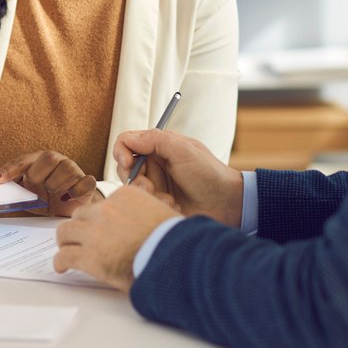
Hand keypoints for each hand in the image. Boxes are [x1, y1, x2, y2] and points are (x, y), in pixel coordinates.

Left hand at [0, 150, 97, 216]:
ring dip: (56, 184)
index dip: (10, 169)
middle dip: (38, 174)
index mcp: (40, 162)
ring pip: (67, 168)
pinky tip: (67, 198)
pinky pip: (85, 182)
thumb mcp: (27, 194)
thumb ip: (13, 187)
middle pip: (49, 157)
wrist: (69, 212)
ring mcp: (74, 172)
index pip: (23, 161)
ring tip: (52, 196)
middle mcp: (58, 163)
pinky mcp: (87, 184)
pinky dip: (75, 191)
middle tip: (34, 187)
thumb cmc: (46, 199)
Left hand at [54, 186, 178, 290]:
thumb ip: (149, 210)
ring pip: (65, 231)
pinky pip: (64, 256)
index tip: (100, 226)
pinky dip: (60, 262)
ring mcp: (94, 232)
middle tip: (81, 237)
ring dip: (66, 241)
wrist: (171, 258)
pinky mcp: (88, 256)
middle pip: (81, 214)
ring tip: (67, 249)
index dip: (100, 217)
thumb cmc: (172, 240)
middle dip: (80, 226)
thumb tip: (147, 218)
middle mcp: (106, 210)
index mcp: (125, 196)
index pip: (104, 202)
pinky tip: (62, 267)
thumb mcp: (163, 213)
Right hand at [115, 129, 242, 226]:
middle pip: (125, 168)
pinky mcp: (158, 203)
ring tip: (169, 200)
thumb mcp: (183, 151)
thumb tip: (128, 139)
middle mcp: (154, 164)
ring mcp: (155, 184)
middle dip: (136, 179)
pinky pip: (144, 205)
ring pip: (134, 189)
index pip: (126, 142)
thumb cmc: (208, 172)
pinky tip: (174, 207)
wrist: (226, 203)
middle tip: (152, 188)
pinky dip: (157, 206)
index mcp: (158, 146)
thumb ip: (155, 140)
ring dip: (150, 195)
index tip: (128, 163)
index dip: (121, 152)